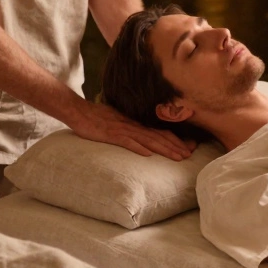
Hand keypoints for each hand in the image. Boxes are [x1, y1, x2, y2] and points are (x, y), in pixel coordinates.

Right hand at [70, 101, 195, 159]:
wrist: (78, 111)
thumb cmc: (97, 117)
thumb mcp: (118, 121)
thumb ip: (130, 128)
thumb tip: (142, 137)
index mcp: (135, 124)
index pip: (159, 132)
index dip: (174, 140)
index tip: (187, 148)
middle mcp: (132, 126)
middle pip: (158, 136)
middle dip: (175, 146)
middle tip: (189, 155)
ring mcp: (122, 130)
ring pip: (148, 140)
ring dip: (164, 149)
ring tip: (177, 156)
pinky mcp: (111, 134)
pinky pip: (127, 142)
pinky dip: (138, 148)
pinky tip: (148, 155)